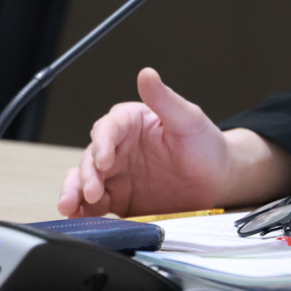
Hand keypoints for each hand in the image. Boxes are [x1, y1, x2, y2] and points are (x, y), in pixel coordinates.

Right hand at [57, 68, 231, 216]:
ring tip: (71, 207)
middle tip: (91, 190)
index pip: (108, 128)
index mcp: (132, 123)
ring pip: (86, 180)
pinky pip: (95, 205)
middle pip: (91, 157)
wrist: (218, 180)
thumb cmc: (206, 144)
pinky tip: (79, 217)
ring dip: (75, 192)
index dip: (102, 143)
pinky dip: (84, 211)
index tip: (104, 160)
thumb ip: (165, 99)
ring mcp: (117, 175)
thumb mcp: (189, 119)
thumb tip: (147, 74)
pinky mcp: (119, 199)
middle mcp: (119, 147)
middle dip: (86, 174)